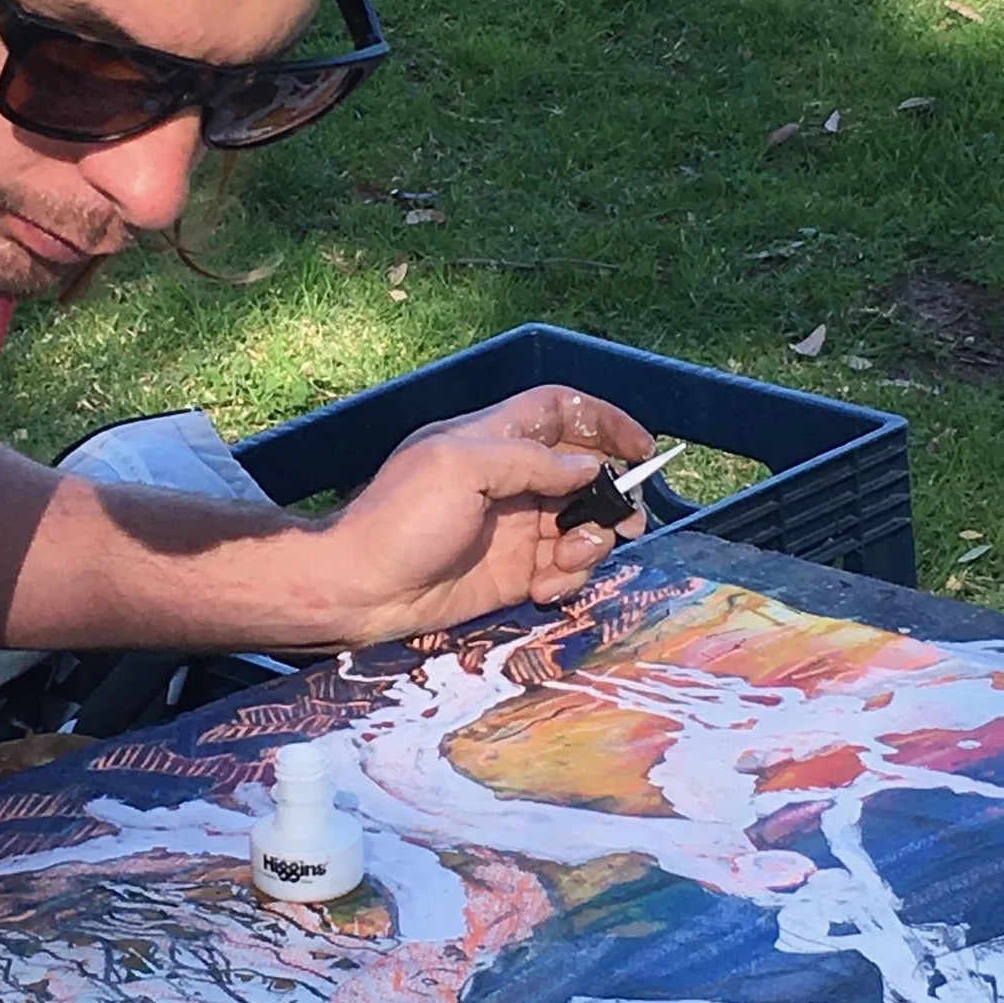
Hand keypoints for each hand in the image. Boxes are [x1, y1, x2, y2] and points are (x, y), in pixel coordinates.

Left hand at [313, 383, 655, 644]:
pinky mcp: (515, 574)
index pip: (560, 412)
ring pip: (582, 526)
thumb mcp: (460, 467)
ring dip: (589, 544)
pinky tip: (541, 590)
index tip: (643, 448)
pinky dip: (566, 580)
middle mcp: (511, 481)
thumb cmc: (401, 519)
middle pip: (585, 475)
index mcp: (494, 440)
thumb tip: (587, 466)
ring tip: (563, 563)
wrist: (360, 590)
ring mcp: (516, 529)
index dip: (604, 422)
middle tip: (621, 523)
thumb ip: (529, 461)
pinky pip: (563, 571)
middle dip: (610, 497)